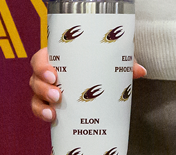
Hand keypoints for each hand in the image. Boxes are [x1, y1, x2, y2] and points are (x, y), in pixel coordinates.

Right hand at [29, 46, 145, 121]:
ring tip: (55, 111)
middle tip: (58, 94)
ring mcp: (48, 89)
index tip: (53, 74)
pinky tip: (52, 118)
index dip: (42, 66)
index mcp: (59, 58)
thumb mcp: (109, 61)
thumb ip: (123, 63)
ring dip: (42, 102)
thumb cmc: (97, 64)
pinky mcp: (51, 104)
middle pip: (35, 78)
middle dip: (43, 87)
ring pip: (35, 95)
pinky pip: (40, 109)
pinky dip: (43, 114)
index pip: (41, 58)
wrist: (97, 79)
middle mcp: (49, 73)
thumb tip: (139, 70)